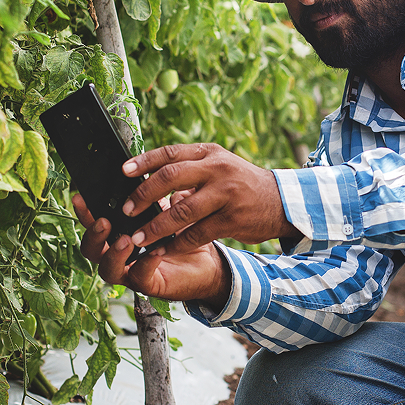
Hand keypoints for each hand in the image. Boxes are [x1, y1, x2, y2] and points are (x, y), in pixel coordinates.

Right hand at [73, 194, 231, 306]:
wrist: (206, 262)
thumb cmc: (181, 234)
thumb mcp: (166, 210)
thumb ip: (153, 196)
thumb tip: (145, 172)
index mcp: (117, 233)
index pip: (93, 222)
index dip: (84, 212)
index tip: (81, 196)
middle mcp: (117, 255)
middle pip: (90, 249)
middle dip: (93, 235)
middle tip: (103, 221)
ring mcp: (130, 272)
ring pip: (107, 269)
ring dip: (114, 253)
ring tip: (126, 240)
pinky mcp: (148, 285)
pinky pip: (140, 277)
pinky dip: (146, 264)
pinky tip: (155, 252)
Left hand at [119, 143, 299, 252]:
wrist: (281, 202)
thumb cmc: (241, 184)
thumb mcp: (218, 166)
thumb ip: (189, 169)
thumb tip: (150, 179)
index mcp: (209, 153)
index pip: (170, 153)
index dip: (143, 162)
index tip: (123, 171)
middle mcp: (217, 169)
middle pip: (171, 176)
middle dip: (144, 195)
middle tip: (127, 210)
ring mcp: (225, 194)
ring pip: (182, 210)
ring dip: (157, 226)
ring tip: (139, 238)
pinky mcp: (232, 219)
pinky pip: (198, 233)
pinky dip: (177, 244)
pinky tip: (163, 251)